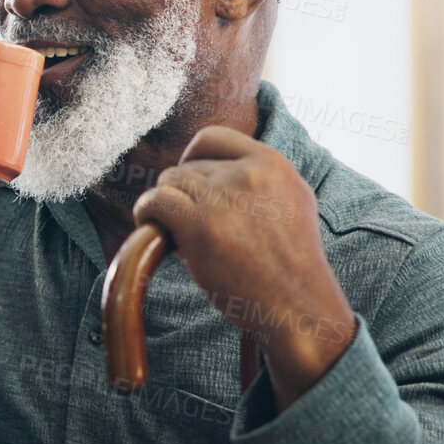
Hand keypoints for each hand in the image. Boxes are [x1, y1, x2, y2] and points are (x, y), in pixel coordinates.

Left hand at [132, 127, 356, 404]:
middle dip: (185, 195)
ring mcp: (224, 199)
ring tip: (177, 232)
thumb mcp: (292, 200)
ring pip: (169, 182)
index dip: (193, 157)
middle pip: (188, 166)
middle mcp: (249, 175)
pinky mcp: (200, 227)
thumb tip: (210, 166)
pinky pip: (155, 202)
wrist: (298, 305)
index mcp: (273, 164)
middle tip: (194, 226)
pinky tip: (150, 227)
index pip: (213, 137)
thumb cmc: (290, 262)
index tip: (192, 183)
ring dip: (166, 206)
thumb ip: (259, 177)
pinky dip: (146, 212)